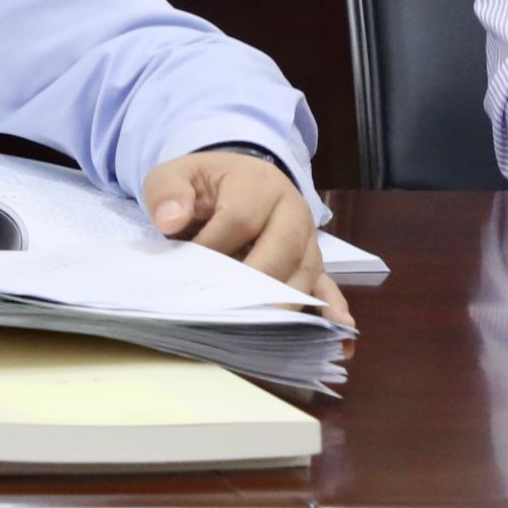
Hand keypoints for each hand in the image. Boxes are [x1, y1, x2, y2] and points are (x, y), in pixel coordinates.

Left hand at [142, 150, 354, 327]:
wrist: (228, 182)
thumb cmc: (201, 184)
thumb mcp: (174, 176)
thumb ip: (167, 192)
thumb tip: (171, 221)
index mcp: (257, 183)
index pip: (240, 219)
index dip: (215, 246)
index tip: (190, 268)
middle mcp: (292, 210)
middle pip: (284, 248)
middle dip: (259, 282)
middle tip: (234, 312)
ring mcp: (307, 239)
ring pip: (305, 272)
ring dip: (288, 302)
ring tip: (270, 331)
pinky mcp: (312, 262)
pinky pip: (327, 285)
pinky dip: (332, 309)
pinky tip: (339, 331)